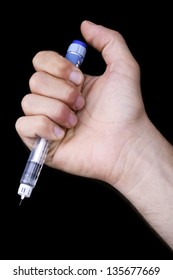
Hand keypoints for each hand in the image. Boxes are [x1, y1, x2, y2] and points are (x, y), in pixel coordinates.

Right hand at [16, 20, 145, 192]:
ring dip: (56, 110)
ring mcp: (48, 121)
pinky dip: (42, 127)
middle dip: (61, 91)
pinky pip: (23, 126)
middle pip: (34, 81)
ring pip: (28, 102)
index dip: (57, 67)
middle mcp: (56, 100)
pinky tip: (62, 134)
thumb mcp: (124, 68)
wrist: (125, 143)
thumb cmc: (126, 110)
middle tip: (81, 104)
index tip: (80, 78)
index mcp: (68, 83)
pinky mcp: (43, 142)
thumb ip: (109, 41)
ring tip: (76, 122)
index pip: (41, 61)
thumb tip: (85, 25)